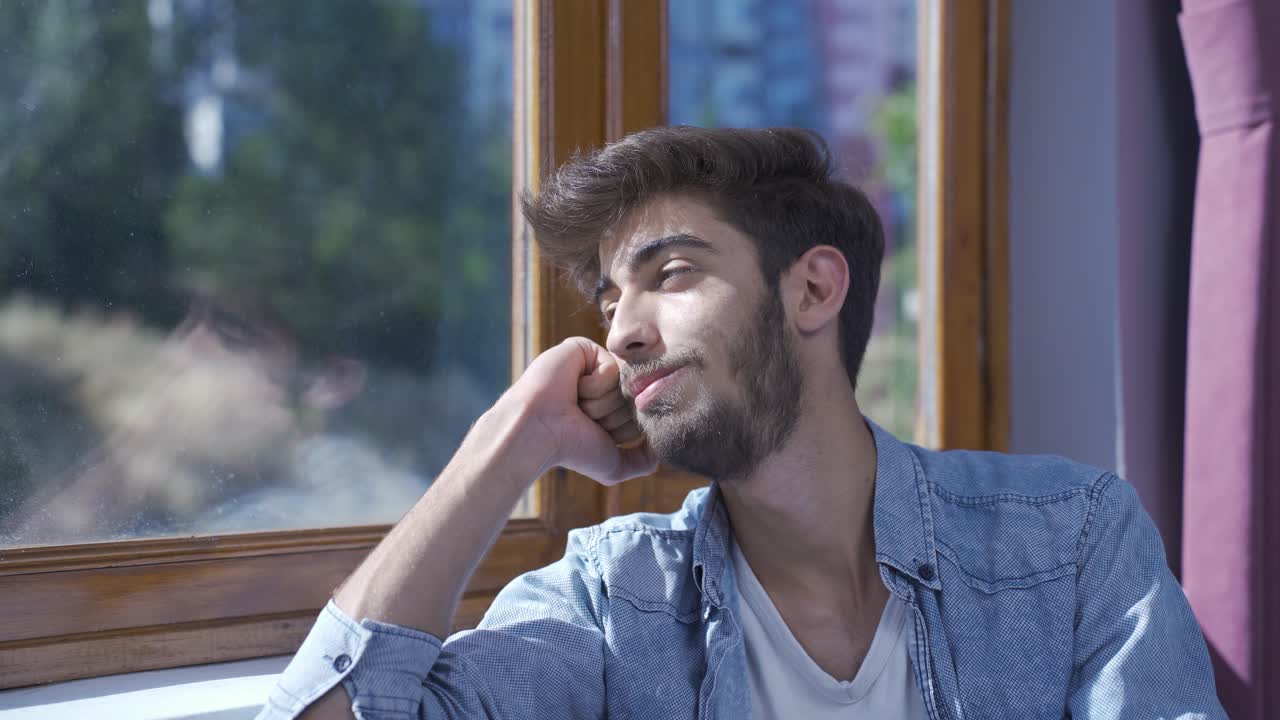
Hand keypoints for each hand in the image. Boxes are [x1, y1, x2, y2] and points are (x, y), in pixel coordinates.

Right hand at [508, 337, 656, 484]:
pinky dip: (594, 383)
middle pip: (635, 397)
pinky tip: (572, 387)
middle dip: (612, 415)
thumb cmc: (571, 449)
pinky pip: (611, 367)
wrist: (539, 430)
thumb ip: (642, 460)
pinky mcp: (584, 350)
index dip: (621, 430)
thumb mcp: (614, 465)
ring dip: (600, 401)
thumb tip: (662, 449)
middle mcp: (603, 386)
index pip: (640, 414)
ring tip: (574, 403)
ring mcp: (593, 366)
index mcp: (609, 408)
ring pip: (625, 382)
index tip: (594, 433)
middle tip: (582, 417)